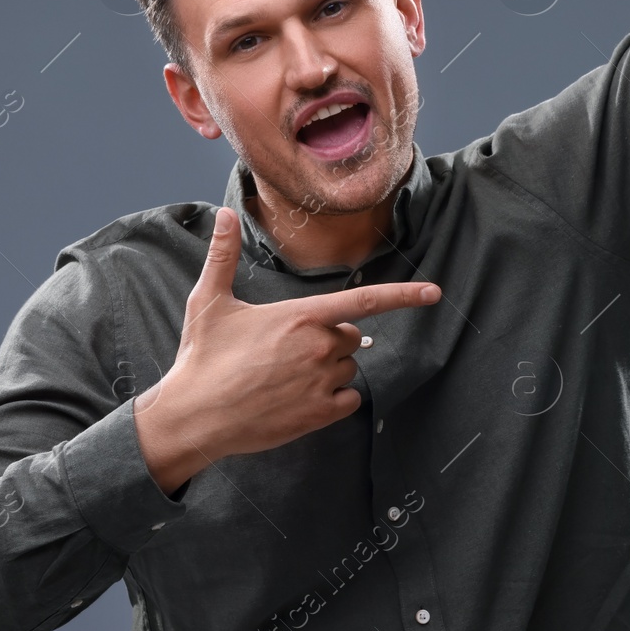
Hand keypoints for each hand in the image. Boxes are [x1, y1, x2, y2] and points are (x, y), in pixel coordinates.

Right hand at [133, 207, 441, 491]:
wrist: (195, 416)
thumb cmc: (202, 357)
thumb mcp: (208, 301)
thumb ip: (222, 255)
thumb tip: (225, 214)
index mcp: (301, 316)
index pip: (364, 301)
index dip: (404, 295)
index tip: (434, 293)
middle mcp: (319, 348)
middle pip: (350, 336)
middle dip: (329, 339)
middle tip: (285, 350)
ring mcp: (321, 383)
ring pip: (349, 369)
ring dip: (329, 370)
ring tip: (285, 376)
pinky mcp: (318, 415)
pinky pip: (349, 401)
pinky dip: (333, 399)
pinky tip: (299, 398)